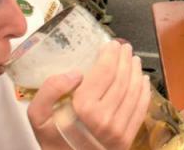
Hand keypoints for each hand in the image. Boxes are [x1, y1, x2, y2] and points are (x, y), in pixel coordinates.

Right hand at [28, 42, 150, 149]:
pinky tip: (142, 80)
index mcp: (84, 109)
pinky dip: (144, 91)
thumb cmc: (53, 139)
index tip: (111, 44)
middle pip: (122, 79)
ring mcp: (119, 129)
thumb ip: (50, 91)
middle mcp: (105, 118)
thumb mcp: (39, 116)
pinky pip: (141, 108)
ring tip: (134, 60)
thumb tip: (76, 73)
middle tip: (125, 48)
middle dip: (125, 59)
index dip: (110, 55)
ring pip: (134, 91)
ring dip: (136, 71)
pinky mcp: (128, 138)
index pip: (104, 72)